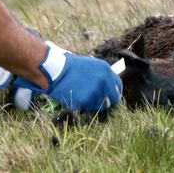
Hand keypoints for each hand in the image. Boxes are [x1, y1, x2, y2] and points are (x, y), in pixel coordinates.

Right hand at [0, 42, 121, 113]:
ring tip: (81, 96)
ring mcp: (95, 92)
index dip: (114, 93)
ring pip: (99, 105)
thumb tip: (109, 86)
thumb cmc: (71, 67)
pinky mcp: (85, 101)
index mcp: (106, 70)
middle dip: (107, 102)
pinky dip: (82, 106)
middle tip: (99, 103)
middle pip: (112, 99)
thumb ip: (102, 75)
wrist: (56, 70)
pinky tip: (76, 98)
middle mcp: (103, 81)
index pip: (118, 86)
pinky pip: (87, 108)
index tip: (110, 96)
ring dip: (92, 104)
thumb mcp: (91, 65)